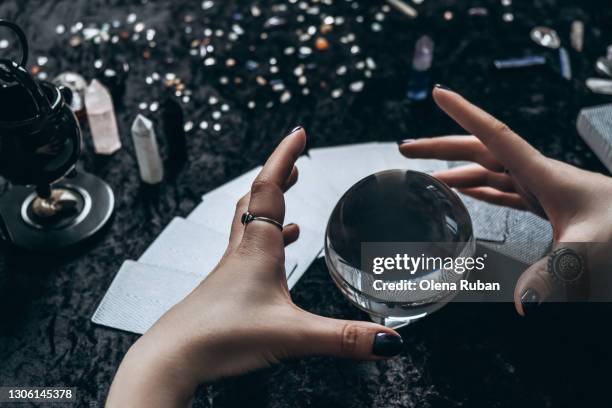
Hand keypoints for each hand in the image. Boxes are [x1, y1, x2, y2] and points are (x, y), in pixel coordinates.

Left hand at [107, 128, 402, 407]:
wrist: (173, 357)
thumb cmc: (221, 337)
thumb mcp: (292, 334)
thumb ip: (343, 337)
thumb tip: (388, 340)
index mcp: (258, 247)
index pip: (270, 187)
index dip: (285, 156)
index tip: (298, 132)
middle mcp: (242, 251)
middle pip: (256, 197)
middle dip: (278, 174)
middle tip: (295, 161)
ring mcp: (231, 269)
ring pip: (249, 222)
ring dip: (269, 203)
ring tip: (288, 196)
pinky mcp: (227, 288)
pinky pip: (248, 251)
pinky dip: (266, 241)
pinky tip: (276, 257)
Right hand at [398, 85, 611, 314]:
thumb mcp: (591, 249)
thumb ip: (557, 273)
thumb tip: (525, 302)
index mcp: (543, 174)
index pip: (495, 135)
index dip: (465, 113)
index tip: (440, 94)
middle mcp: (537, 176)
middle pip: (479, 151)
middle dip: (441, 147)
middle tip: (407, 147)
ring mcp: (541, 189)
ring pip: (488, 171)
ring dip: (455, 170)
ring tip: (427, 176)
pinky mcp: (546, 206)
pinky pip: (503, 191)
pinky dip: (479, 189)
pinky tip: (466, 193)